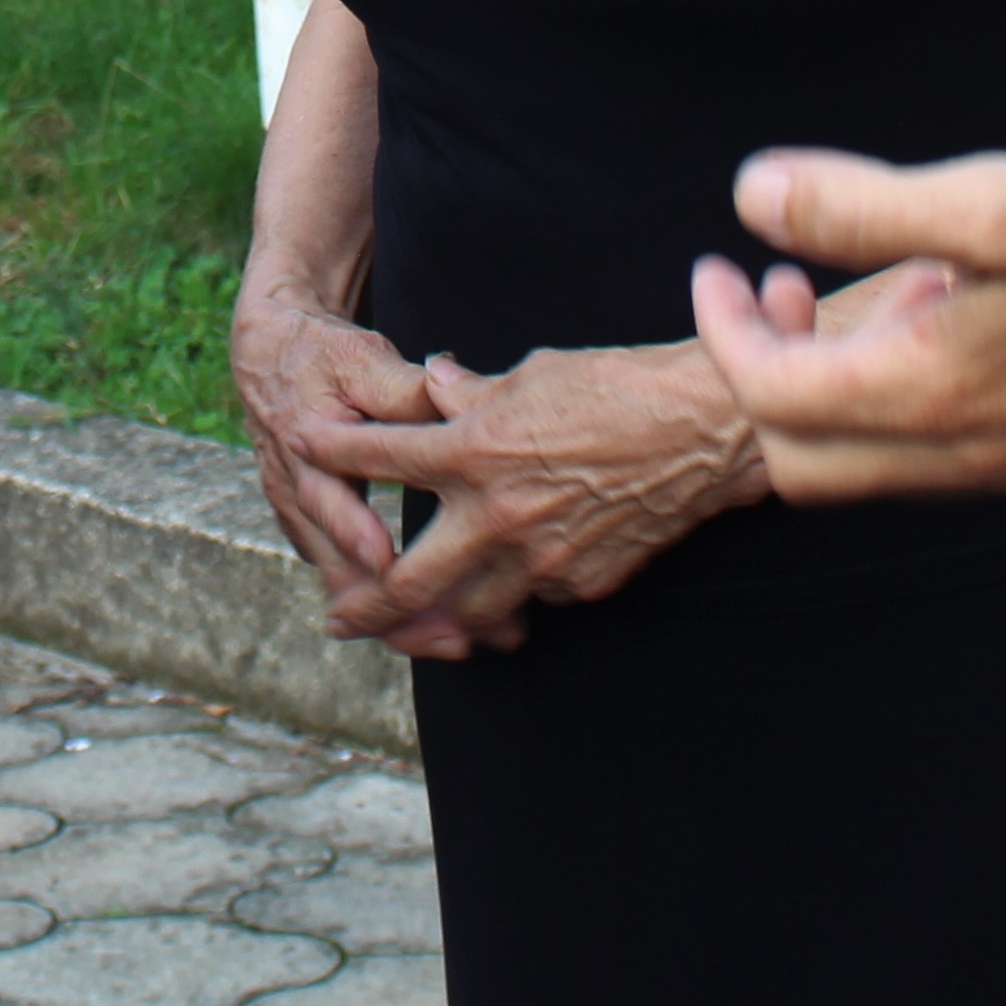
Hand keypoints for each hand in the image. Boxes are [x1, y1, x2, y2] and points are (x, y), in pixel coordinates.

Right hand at [231, 281, 425, 617]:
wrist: (269, 357)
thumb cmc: (323, 356)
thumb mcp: (359, 359)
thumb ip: (401, 388)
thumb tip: (444, 396)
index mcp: (306, 448)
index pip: (330, 500)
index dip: (358, 535)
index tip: (390, 564)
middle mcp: (297, 493)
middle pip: (339, 568)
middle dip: (395, 609)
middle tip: (452, 636)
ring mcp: (301, 518)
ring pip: (345, 584)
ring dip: (398, 618)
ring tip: (458, 643)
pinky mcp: (312, 530)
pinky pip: (345, 577)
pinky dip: (384, 606)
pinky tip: (433, 626)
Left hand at [274, 341, 762, 662]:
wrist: (702, 430)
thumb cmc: (617, 388)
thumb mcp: (532, 374)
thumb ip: (471, 393)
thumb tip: (435, 386)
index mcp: (475, 451)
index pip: (384, 456)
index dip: (335, 451)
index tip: (303, 447)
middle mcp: (496, 515)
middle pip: (409, 580)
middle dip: (366, 606)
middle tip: (339, 619)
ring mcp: (540, 559)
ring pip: (470, 610)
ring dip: (439, 620)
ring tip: (414, 630)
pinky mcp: (582, 583)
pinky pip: (533, 599)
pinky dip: (514, 596)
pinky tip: (508, 591)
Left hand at [687, 149, 1005, 503]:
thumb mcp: (990, 197)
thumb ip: (860, 203)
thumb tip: (751, 196)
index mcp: (926, 396)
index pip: (769, 397)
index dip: (725, 330)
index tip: (720, 264)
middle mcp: (964, 456)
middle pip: (805, 460)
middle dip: (769, 374)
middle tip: (776, 284)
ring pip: (880, 462)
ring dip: (845, 381)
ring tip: (882, 282)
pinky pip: (950, 455)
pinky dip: (913, 394)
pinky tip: (961, 309)